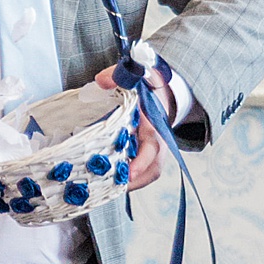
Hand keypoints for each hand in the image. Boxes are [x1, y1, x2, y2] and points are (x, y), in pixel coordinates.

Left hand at [98, 61, 168, 191]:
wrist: (162, 87)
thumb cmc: (148, 83)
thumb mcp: (136, 74)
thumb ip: (118, 75)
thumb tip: (101, 81)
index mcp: (155, 124)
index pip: (153, 147)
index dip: (141, 162)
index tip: (129, 172)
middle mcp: (158, 140)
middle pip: (153, 169)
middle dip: (134, 182)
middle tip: (111, 188)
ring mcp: (153, 148)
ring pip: (148, 173)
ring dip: (130, 183)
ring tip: (106, 188)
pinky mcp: (145, 151)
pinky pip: (141, 169)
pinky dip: (128, 178)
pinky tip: (109, 180)